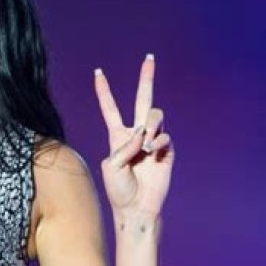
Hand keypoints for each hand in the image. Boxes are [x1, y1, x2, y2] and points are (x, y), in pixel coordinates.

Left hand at [94, 54, 174, 216]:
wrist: (136, 207)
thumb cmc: (118, 189)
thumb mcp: (110, 166)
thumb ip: (124, 147)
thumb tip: (143, 135)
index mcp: (117, 135)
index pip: (110, 108)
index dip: (104, 90)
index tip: (97, 72)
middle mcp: (136, 133)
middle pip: (142, 99)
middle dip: (146, 78)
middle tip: (149, 58)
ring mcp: (153, 140)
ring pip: (155, 115)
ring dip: (151, 125)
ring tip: (146, 144)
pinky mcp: (167, 150)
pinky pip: (165, 136)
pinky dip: (159, 142)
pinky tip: (153, 151)